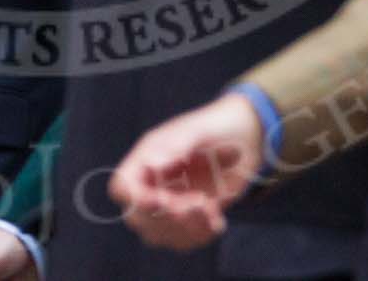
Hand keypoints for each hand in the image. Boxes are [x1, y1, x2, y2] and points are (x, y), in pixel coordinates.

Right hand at [109, 91, 263, 250]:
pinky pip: (184, 241)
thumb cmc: (216, 127)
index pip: (122, 187)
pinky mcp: (189, 219)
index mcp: (147, 159)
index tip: (164, 200)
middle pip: (137, 218)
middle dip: (167, 217)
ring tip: (211, 210)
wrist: (244, 137)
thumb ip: (175, 146)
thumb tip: (151, 164)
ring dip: (186, 229)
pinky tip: (217, 219)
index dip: (135, 200)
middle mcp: (153, 185)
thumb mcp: (198, 131)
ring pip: (159, 235)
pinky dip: (201, 235)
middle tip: (199, 202)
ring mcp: (170, 204)